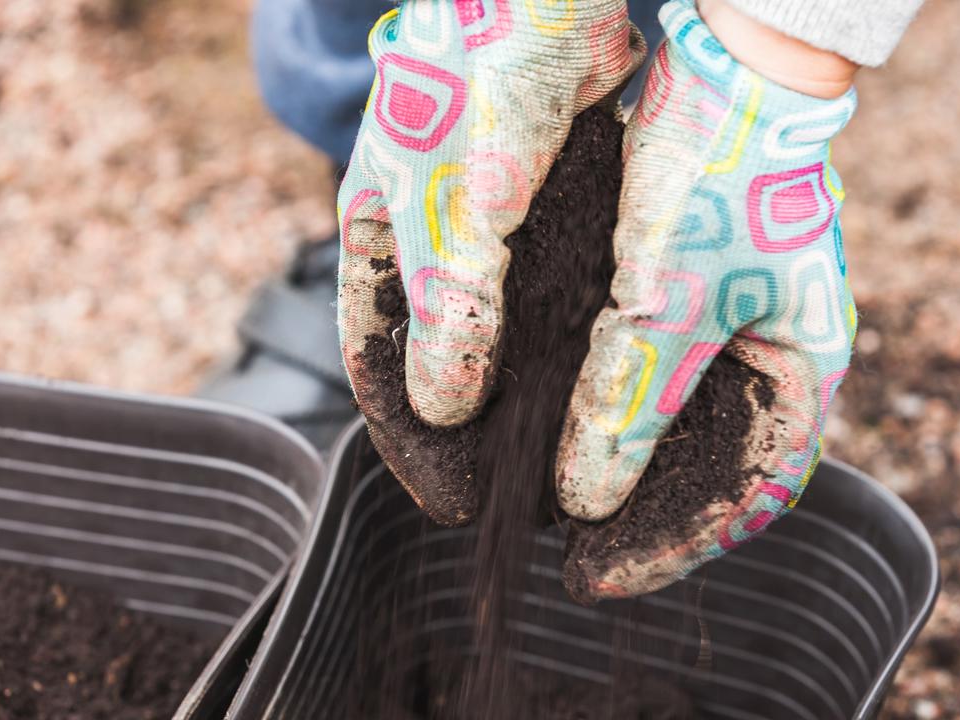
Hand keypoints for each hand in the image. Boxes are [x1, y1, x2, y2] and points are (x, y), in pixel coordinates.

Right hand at [337, 1, 644, 524]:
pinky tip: (585, 386)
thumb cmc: (476, 85)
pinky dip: (556, 345)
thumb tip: (443, 409)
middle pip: (433, 354)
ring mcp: (485, 225)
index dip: (406, 434)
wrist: (545, 0)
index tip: (445, 495)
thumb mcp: (454, 208)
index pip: (374, 361)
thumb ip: (449, 309)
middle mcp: (426, 237)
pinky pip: (542, 297)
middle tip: (504, 488)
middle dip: (462, 424)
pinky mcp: (542, 212)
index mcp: (377, 235)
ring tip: (548, 454)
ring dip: (513, 392)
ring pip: (491, 332)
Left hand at [559, 0, 858, 600]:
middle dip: (647, 520)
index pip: (750, 495)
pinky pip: (659, 383)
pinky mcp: (699, 299)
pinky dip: (617, 417)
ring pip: (684, 434)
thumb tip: (586, 498)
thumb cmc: (721, 170)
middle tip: (572, 558)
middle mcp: (777, 361)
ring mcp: (741, 329)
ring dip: (629, 474)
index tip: (597, 576)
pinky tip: (568, 434)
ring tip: (562, 514)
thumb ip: (631, 398)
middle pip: (716, 474)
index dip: (675, 546)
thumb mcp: (669, 295)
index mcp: (804, 371)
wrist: (730, 70)